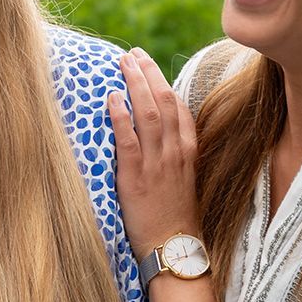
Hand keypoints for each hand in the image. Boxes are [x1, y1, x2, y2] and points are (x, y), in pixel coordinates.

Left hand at [108, 48, 198, 257]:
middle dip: (148, 73)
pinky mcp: (137, 177)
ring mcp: (157, 163)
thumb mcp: (183, 180)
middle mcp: (175, 152)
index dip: (163, 83)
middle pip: (164, 101)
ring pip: (149, 113)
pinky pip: (129, 140)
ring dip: (135, 84)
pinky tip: (113, 98)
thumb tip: (157, 137)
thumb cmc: (175, 218)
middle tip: (133, 54)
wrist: (174, 248)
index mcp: (188, 151)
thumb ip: (173, 155)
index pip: (180, 108)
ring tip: (123, 64)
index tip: (149, 66)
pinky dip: (121, 116)